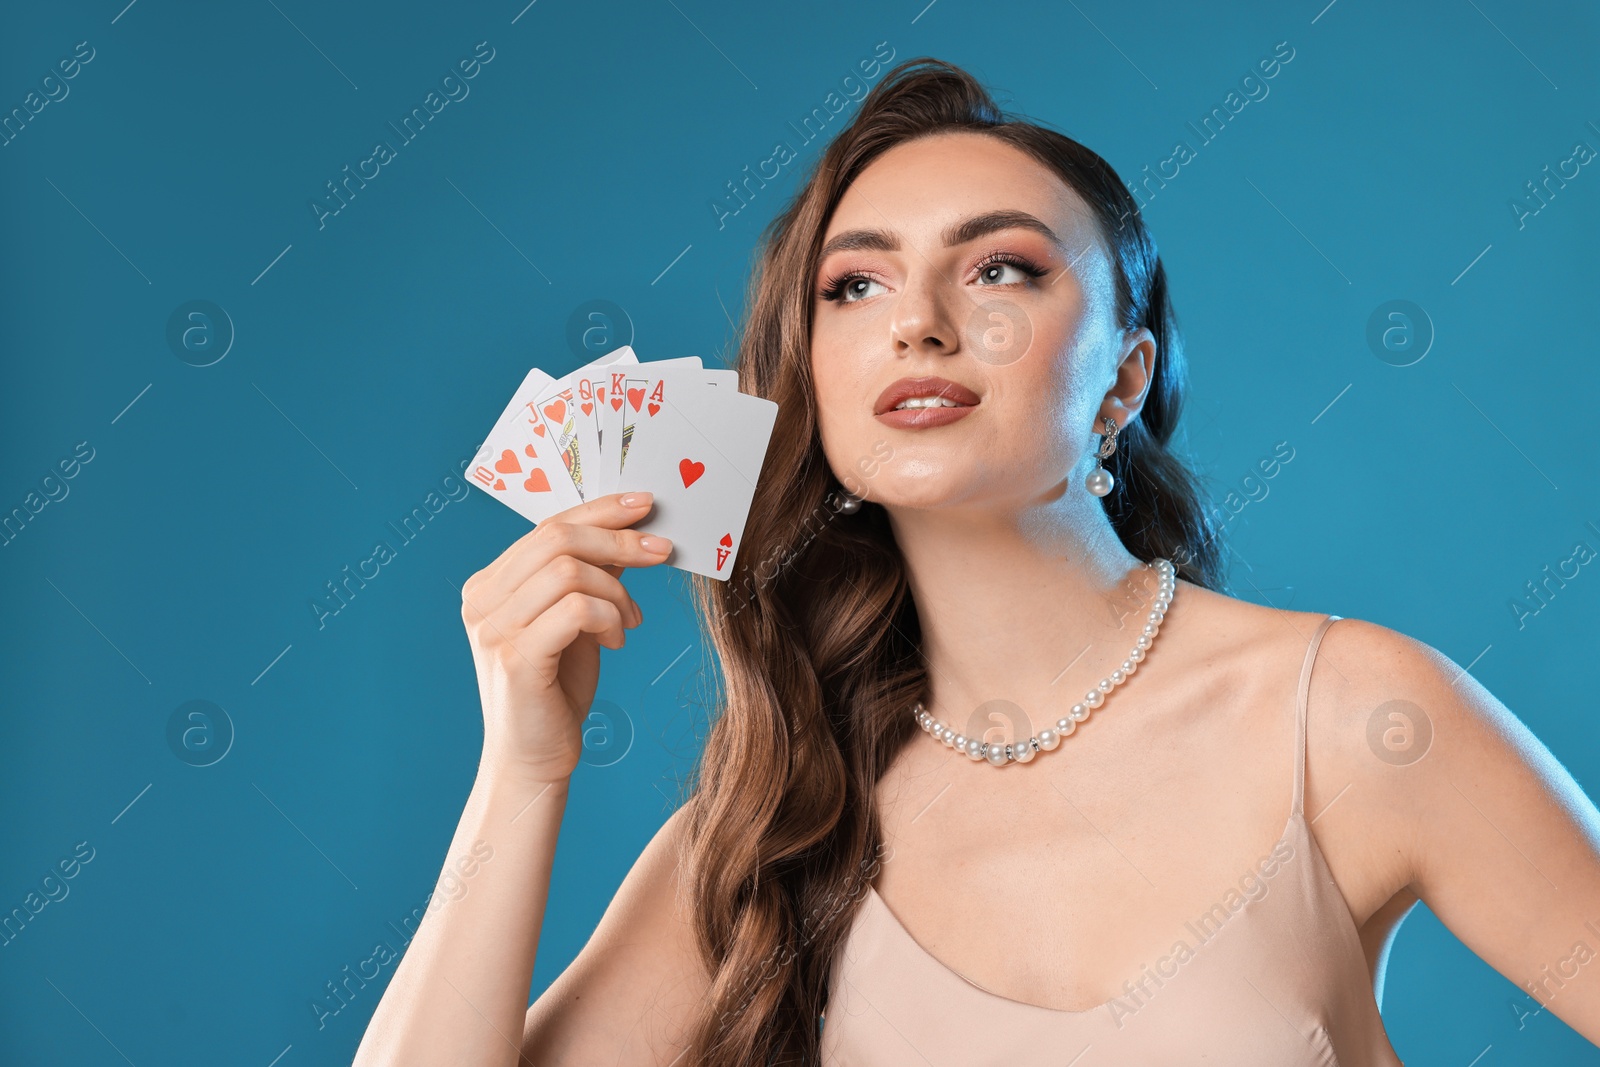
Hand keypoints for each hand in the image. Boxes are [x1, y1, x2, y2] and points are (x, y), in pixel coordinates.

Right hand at [459, 492, 671, 784]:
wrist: (534, 757)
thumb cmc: (555, 689)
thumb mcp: (575, 619)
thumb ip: (590, 575)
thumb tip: (630, 530)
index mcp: (490, 583)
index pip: (548, 526)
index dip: (601, 509)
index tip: (646, 505)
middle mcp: (482, 599)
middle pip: (558, 538)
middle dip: (619, 540)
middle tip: (662, 553)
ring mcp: (493, 628)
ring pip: (568, 571)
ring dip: (616, 591)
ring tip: (630, 621)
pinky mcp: (515, 657)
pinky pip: (576, 610)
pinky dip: (609, 617)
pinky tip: (617, 640)